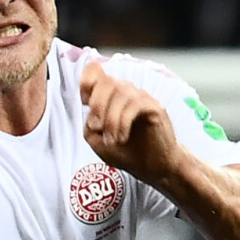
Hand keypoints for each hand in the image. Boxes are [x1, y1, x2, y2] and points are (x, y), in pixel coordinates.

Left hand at [80, 62, 180, 182]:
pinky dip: (123, 122)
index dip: (86, 82)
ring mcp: (141, 97)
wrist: (153, 168)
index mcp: (109, 95)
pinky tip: (122, 137)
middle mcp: (126, 91)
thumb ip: (88, 124)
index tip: (85, 102)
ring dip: (110, 119)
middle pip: (107, 81)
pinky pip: (134, 105)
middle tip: (96, 128)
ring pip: (120, 93)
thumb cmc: (126, 152)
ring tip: (111, 140)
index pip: (96, 71)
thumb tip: (90, 114)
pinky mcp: (154, 107)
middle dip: (97, 105)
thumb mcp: (97, 141)